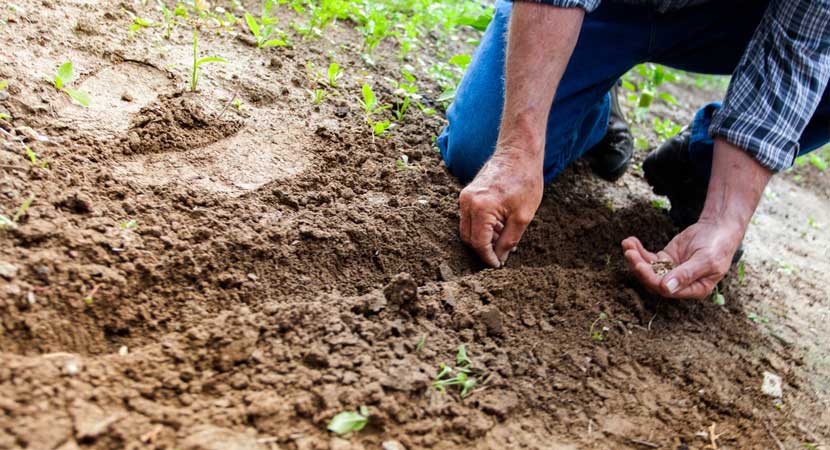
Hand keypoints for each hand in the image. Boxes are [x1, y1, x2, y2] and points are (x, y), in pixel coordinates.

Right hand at [459, 146, 542, 266]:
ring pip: (467, 229)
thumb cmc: (525, 181)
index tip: (498, 265)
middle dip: (483, 250)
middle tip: (501, 255)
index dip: (488, 258)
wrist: (518, 153)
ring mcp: (465, 197)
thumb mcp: (523, 216)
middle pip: (468, 238)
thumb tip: (500, 258)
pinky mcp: (467, 193)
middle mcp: (467, 202)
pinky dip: (481, 226)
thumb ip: (509, 240)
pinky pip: (469, 217)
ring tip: (503, 238)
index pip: (479, 243)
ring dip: (482, 238)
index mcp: (481, 208)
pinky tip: (499, 226)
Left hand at [622, 218, 743, 298]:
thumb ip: (686, 274)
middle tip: (629, 253)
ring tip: (627, 244)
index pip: (667, 290)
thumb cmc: (718, 246)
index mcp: (694, 289)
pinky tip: (630, 241)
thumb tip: (666, 289)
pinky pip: (648, 258)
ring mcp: (671, 271)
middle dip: (639, 267)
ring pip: (648, 269)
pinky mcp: (665, 259)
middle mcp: (680, 284)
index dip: (651, 279)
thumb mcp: (705, 260)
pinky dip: (638, 250)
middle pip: (653, 281)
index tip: (640, 266)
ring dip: (636, 258)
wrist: (719, 228)